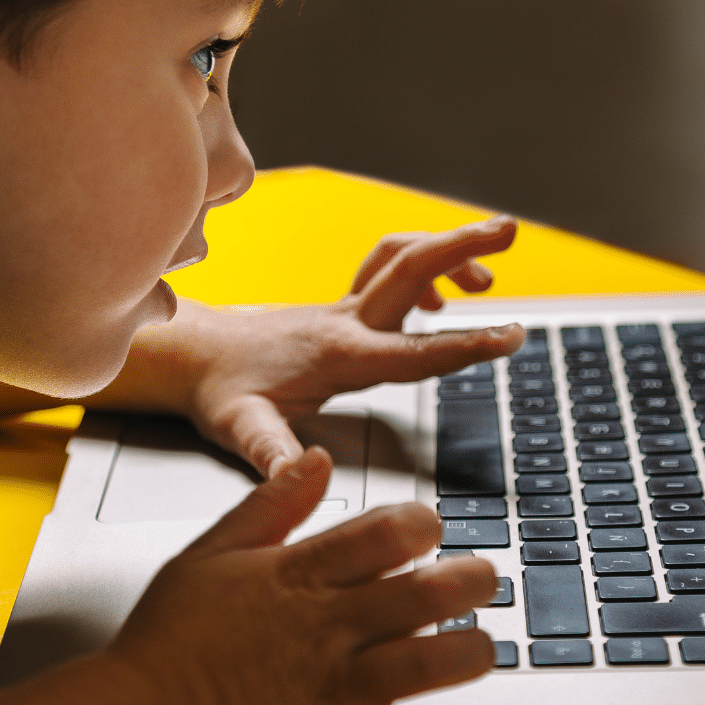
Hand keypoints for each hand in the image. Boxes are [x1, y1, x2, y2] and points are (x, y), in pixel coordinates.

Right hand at [0, 449, 497, 704]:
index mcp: (300, 577)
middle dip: (469, 581)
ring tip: (481, 646)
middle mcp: (327, 629)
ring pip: (429, 664)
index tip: (429, 526)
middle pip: (425, 593)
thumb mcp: (209, 554)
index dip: (421, 523)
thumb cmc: (165, 646)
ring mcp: (335, 691)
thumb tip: (316, 459)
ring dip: (470, 653)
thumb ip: (269, 505)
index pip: (385, 532)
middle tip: (481, 577)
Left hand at [122, 216, 525, 476]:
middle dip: (464, 246)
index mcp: (340, 354)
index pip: (415, 348)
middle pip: (412, 268)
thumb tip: (299, 474)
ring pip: (401, 258)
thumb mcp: (241, 428)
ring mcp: (343, 309)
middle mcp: (346, 321)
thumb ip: (272, 451)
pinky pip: (389, 270)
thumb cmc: (219, 392)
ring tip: (490, 269)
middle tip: (511, 231)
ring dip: (448, 251)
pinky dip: (423, 268)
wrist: (193, 355)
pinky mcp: (339, 307)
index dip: (468, 343)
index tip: (511, 335)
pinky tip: (440, 299)